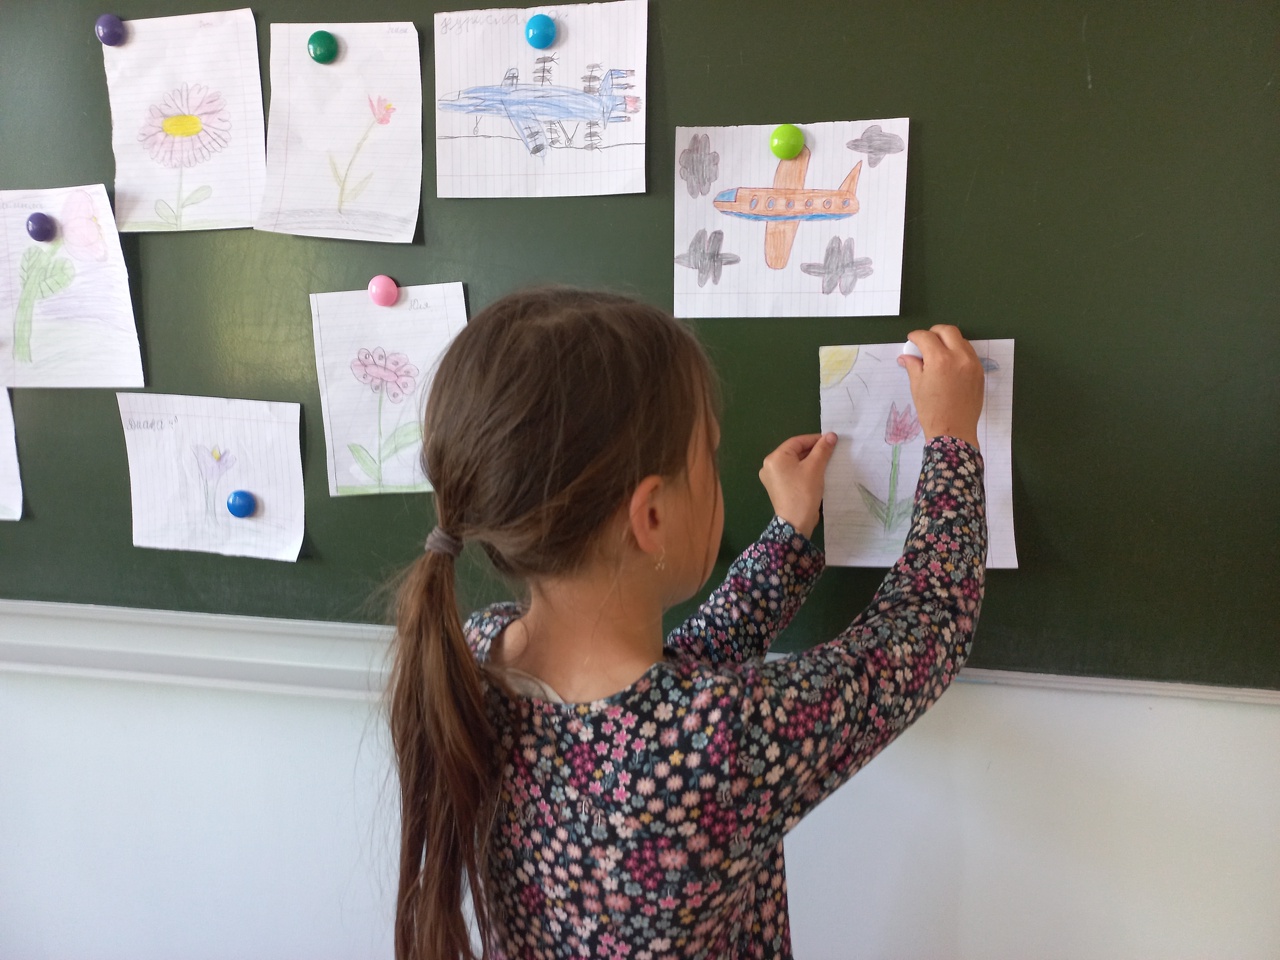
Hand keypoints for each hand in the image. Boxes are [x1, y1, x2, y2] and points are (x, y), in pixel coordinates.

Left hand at [758, 433, 837, 538]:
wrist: (796, 522)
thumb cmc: (804, 492)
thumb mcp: (815, 468)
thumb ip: (823, 449)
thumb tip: (831, 435)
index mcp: (775, 458)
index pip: (797, 442)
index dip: (814, 439)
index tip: (830, 440)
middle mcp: (769, 466)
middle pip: (794, 452)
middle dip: (813, 451)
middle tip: (830, 451)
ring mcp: (772, 478)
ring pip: (794, 463)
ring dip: (810, 461)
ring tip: (826, 461)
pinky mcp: (778, 488)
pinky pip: (792, 473)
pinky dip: (804, 471)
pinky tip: (817, 473)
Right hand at [897, 325, 984, 448]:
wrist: (954, 430)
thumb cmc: (931, 410)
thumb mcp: (917, 386)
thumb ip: (913, 366)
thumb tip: (906, 356)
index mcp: (939, 359)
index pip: (926, 337)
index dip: (916, 336)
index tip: (912, 340)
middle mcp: (958, 356)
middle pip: (948, 331)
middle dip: (934, 332)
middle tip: (926, 341)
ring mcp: (972, 363)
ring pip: (961, 340)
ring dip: (948, 341)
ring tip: (938, 352)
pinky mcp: (979, 371)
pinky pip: (969, 353)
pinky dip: (958, 352)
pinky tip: (950, 363)